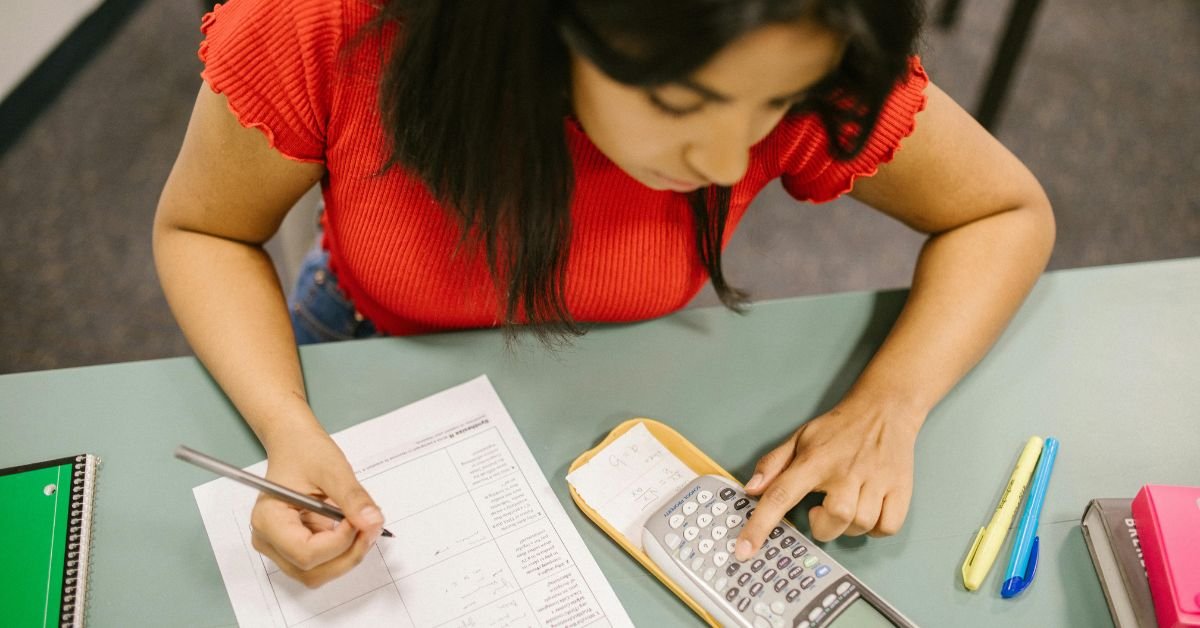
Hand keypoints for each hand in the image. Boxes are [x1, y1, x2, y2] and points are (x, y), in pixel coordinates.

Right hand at [249, 431, 384, 587]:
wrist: (294, 444)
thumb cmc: (304, 451)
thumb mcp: (333, 469)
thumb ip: (353, 498)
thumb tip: (372, 522)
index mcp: (268, 519)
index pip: (304, 552)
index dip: (339, 543)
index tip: (360, 520)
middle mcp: (268, 540)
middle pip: (310, 572)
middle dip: (348, 555)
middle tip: (371, 528)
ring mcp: (280, 548)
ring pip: (317, 574)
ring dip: (347, 556)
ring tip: (363, 527)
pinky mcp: (294, 548)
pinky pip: (321, 564)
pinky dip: (342, 552)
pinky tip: (352, 528)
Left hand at [734, 397, 922, 560]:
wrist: (884, 409)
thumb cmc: (838, 429)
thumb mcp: (799, 438)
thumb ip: (773, 464)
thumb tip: (751, 489)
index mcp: (815, 461)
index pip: (780, 495)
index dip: (760, 526)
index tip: (744, 550)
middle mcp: (846, 471)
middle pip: (834, 519)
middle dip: (823, 526)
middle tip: (821, 510)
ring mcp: (876, 480)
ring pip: (862, 525)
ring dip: (849, 526)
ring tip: (846, 505)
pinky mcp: (900, 489)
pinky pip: (887, 527)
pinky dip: (877, 528)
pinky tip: (869, 511)